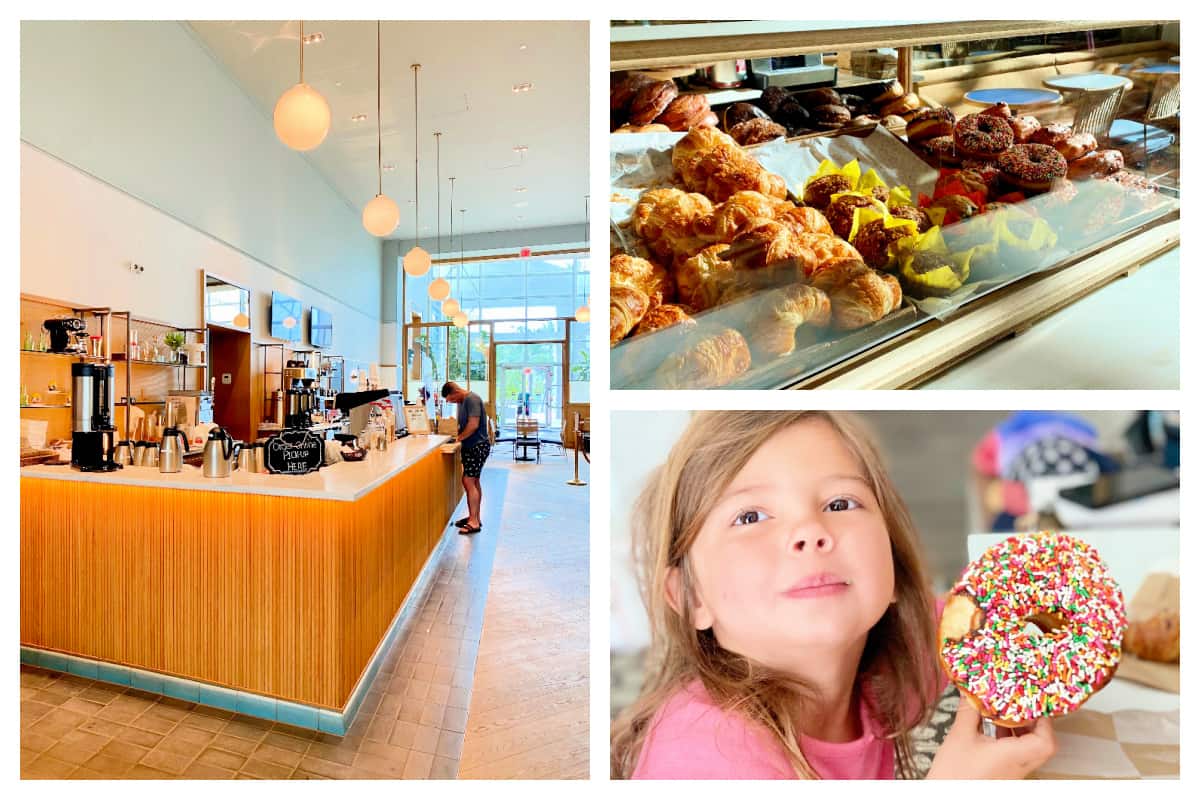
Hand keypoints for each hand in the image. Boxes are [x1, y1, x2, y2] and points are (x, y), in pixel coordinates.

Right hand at [926, 700, 1056, 779]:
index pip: (1045, 740)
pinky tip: (993, 730)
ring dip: (1022, 731)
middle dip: (1033, 723)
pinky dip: (1011, 740)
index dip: (1044, 721)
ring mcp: (1013, 773)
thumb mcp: (959, 736)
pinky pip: (1017, 755)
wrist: (946, 798)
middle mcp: (1018, 767)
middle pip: (1042, 745)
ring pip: (1030, 750)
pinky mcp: (1004, 775)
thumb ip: (969, 710)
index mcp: (1013, 756)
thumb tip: (971, 691)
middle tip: (1020, 707)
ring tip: (1005, 715)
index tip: (1032, 704)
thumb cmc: (953, 775)